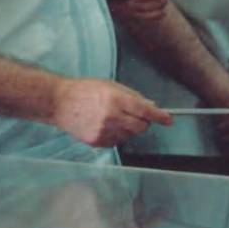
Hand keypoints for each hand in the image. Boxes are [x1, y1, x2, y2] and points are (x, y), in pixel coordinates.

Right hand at [50, 78, 171, 147]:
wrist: (60, 103)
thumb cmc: (84, 90)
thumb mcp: (110, 85)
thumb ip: (132, 96)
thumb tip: (151, 106)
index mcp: (115, 99)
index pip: (144, 111)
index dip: (159, 116)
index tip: (168, 119)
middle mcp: (111, 117)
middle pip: (141, 127)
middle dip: (144, 122)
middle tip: (138, 115)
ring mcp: (103, 131)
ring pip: (130, 135)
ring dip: (129, 128)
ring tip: (115, 117)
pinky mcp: (97, 142)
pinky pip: (117, 141)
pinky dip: (117, 134)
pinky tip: (106, 124)